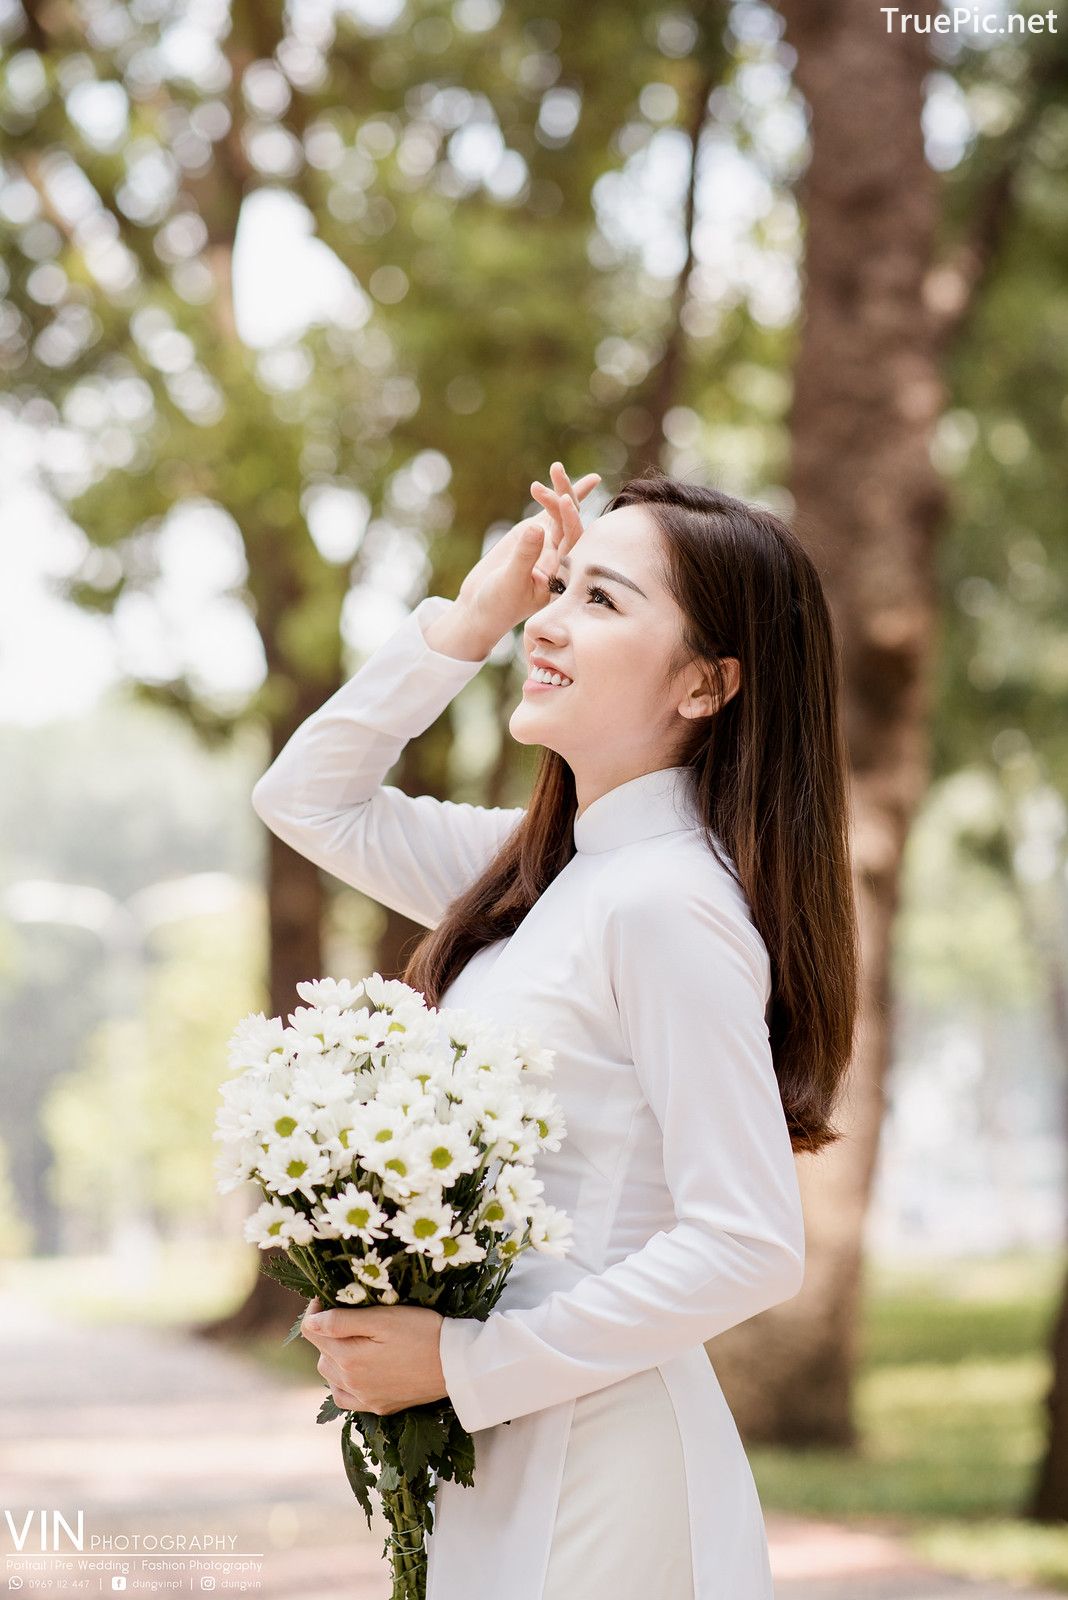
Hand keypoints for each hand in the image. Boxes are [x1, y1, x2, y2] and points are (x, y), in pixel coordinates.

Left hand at [301, 1297, 448, 1415]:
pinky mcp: (379, 1407)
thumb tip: (311, 1321)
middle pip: (321, 1355)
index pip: (313, 1332)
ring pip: (331, 1377)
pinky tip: (355, 1372)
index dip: (315, 1311)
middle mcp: (352, 1384)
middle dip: (326, 1334)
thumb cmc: (422, 1332)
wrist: (456, 1365)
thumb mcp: (383, 1318)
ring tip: (352, 1341)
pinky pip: (346, 1398)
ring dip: (333, 1358)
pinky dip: (343, 1383)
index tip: (323, 1297)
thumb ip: (342, 1321)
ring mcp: (365, 1398)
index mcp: (349, 1358)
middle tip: (346, 1316)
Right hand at [453, 462, 599, 646]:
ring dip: (560, 490)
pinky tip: (560, 474)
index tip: (563, 501)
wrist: (480, 607)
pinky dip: (555, 493)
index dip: (572, 520)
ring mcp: (548, 544)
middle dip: (566, 497)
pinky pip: (549, 511)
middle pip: (571, 522)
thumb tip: (537, 526)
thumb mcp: (510, 582)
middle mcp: (560, 557)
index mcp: (563, 573)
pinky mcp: (534, 534)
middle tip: (558, 475)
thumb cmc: (496, 604)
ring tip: (556, 468)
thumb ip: (525, 556)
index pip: (575, 542)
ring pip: (561, 513)